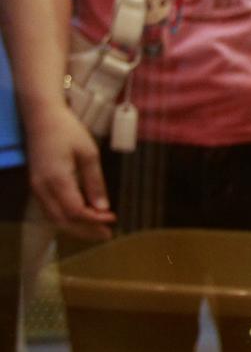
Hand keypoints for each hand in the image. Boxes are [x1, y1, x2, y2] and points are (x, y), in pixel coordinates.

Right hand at [25, 103, 113, 240]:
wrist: (41, 116)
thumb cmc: (68, 131)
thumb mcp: (89, 154)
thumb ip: (95, 182)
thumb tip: (103, 208)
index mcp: (57, 179)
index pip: (75, 211)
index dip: (94, 220)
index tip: (113, 218)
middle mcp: (42, 188)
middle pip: (63, 220)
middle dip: (86, 230)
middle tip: (108, 234)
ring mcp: (36, 187)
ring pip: (53, 218)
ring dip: (75, 227)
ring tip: (98, 230)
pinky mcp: (36, 185)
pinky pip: (49, 210)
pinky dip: (65, 219)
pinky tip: (81, 219)